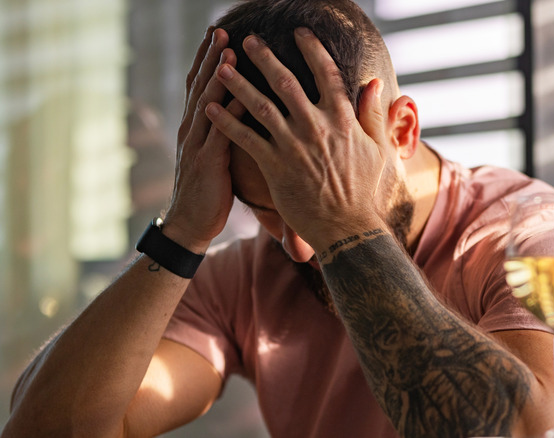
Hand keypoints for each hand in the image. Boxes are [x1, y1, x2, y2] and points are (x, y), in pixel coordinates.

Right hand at [164, 27, 244, 252]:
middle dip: (210, 57)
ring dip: (218, 76)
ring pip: (207, 103)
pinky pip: (221, 134)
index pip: (199, 86)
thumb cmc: (209, 191)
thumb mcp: (214, 155)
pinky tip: (244, 96)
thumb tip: (240, 112)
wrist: (190, 225)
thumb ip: (223, 132)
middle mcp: (192, 130)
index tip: (218, 34)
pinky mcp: (208, 163)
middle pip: (200, 86)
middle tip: (220, 30)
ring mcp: (197, 145)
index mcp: (195, 127)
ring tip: (229, 51)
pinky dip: (231, 113)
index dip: (206, 59)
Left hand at [205, 28, 387, 252]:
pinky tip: (210, 108)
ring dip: (238, 84)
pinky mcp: (274, 166)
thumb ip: (374, 115)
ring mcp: (293, 145)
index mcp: (342, 119)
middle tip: (248, 40)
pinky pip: (245, 138)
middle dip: (265, 57)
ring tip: (220, 67)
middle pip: (286, 82)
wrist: (347, 228)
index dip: (313, 49)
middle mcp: (315, 126)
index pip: (327, 74)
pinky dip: (226, 122)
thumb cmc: (364, 190)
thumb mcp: (378, 149)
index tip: (300, 32)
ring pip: (259, 105)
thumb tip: (374, 84)